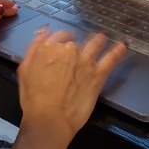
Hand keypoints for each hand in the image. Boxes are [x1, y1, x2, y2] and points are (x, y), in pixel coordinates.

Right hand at [17, 27, 127, 145]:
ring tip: (103, 36)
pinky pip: (111, 58)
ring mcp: (86, 60)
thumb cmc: (33, 99)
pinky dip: (118, 51)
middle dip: (77, 44)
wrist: (50, 118)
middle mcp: (68, 49)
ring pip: (95, 43)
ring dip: (99, 39)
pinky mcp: (98, 74)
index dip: (61, 42)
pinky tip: (123, 46)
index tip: (63, 47)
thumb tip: (45, 30)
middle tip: (80, 48)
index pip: (59, 37)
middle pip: (75, 41)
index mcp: (48, 47)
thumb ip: (34, 48)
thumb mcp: (25, 69)